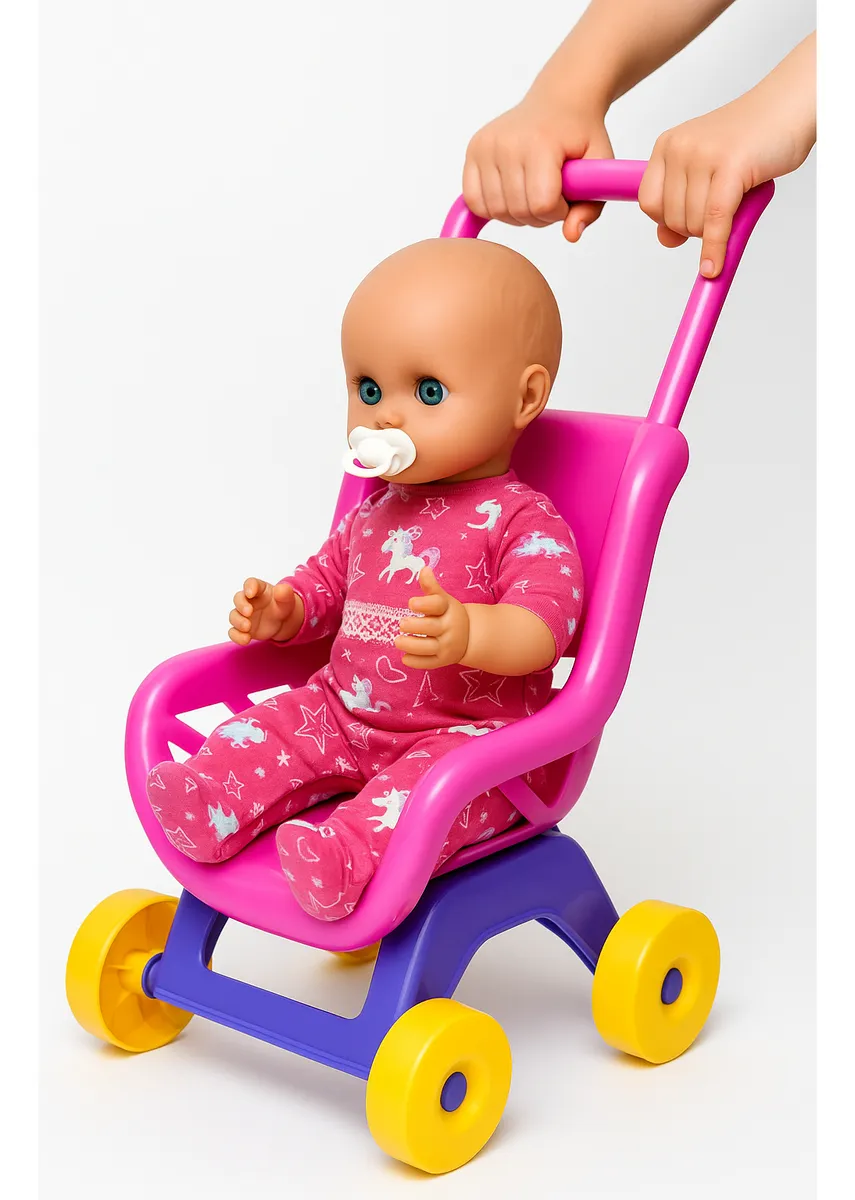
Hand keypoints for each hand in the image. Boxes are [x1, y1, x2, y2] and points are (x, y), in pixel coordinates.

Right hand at [229, 578, 300, 645]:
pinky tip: (246, 639)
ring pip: (234, 616)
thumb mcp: (287, 599)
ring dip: (238, 622)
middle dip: (241, 605)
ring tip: (248, 627)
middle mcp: (248, 600)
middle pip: (238, 599)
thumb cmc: (282, 604)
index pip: (250, 583)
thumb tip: (281, 589)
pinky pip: (234, 632)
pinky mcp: (242, 628)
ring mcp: (243, 615)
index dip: (249, 587)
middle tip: (249, 612)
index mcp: (258, 589)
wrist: (283, 620)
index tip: (250, 593)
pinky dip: (237, 636)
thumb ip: (285, 593)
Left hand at [394, 568, 469, 669]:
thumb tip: (423, 569)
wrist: (470, 636)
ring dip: (411, 645)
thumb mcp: (443, 599)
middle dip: (413, 626)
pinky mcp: (443, 660)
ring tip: (397, 641)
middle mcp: (449, 627)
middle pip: (430, 627)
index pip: (437, 605)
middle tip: (401, 624)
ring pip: (428, 647)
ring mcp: (447, 645)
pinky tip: (405, 658)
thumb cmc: (448, 613)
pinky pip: (429, 663)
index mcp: (448, 609)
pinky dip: (416, 662)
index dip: (424, 604)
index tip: (411, 604)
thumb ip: (431, 586)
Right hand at [463, 90, 613, 241]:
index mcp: (540, 143)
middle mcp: (506, 142)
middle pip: (518, 211)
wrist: (559, 100)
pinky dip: (494, 208)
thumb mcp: (600, 165)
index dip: (559, 211)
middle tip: (552, 194)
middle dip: (540, 214)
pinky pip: (474, 202)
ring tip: (533, 191)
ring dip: (517, 214)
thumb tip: (571, 236)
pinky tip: (512, 193)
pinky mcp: (473, 151)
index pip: (543, 203)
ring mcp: (485, 146)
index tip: (567, 197)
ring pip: (497, 211)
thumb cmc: (580, 134)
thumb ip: (591, 207)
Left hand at [639, 37, 815, 277]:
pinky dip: (715, 248)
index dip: (667, 221)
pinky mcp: (731, 166)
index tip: (686, 224)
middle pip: (670, 218)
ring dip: (713, 233)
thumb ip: (682, 202)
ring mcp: (704, 155)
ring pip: (693, 224)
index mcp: (667, 146)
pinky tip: (715, 266)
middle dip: (695, 229)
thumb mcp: (707, 170)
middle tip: (722, 211)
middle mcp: (680, 148)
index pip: (649, 203)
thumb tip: (665, 240)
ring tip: (735, 205)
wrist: (789, 107)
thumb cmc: (751, 141)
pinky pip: (715, 221)